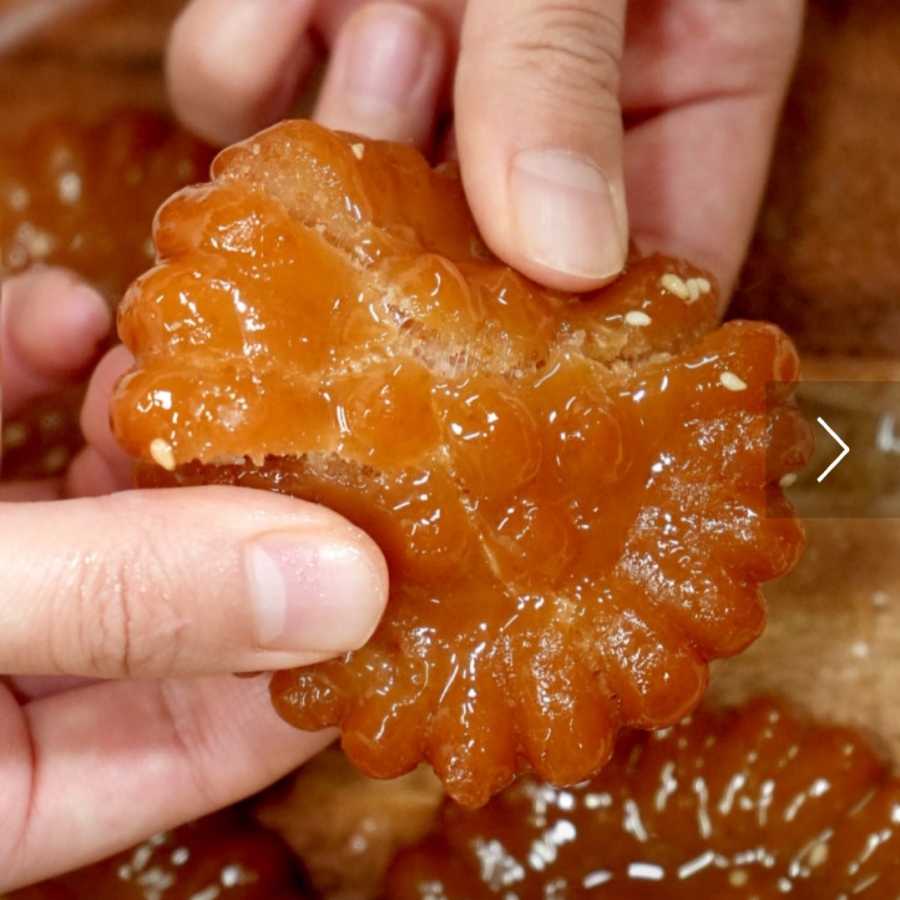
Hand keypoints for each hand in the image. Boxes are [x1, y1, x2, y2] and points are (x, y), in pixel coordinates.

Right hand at [0, 269, 388, 889]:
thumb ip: (121, 601)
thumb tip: (344, 585)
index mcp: (11, 786)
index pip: (212, 736)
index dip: (320, 654)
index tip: (412, 560)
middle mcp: (3, 676)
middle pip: (164, 603)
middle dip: (241, 507)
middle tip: (334, 430)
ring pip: (89, 505)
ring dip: (150, 423)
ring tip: (195, 361)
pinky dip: (24, 357)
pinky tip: (61, 314)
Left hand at [167, 0, 803, 295]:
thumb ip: (565, 73)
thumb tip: (566, 254)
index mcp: (675, 88)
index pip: (658, 276)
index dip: (597, 356)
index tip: (535, 409)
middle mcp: (546, 103)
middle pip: (487, 253)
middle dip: (434, 232)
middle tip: (429, 165)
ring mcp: (426, 68)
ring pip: (361, 185)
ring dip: (351, 117)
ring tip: (394, 10)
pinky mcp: (314, 20)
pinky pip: (259, 90)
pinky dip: (253, 45)